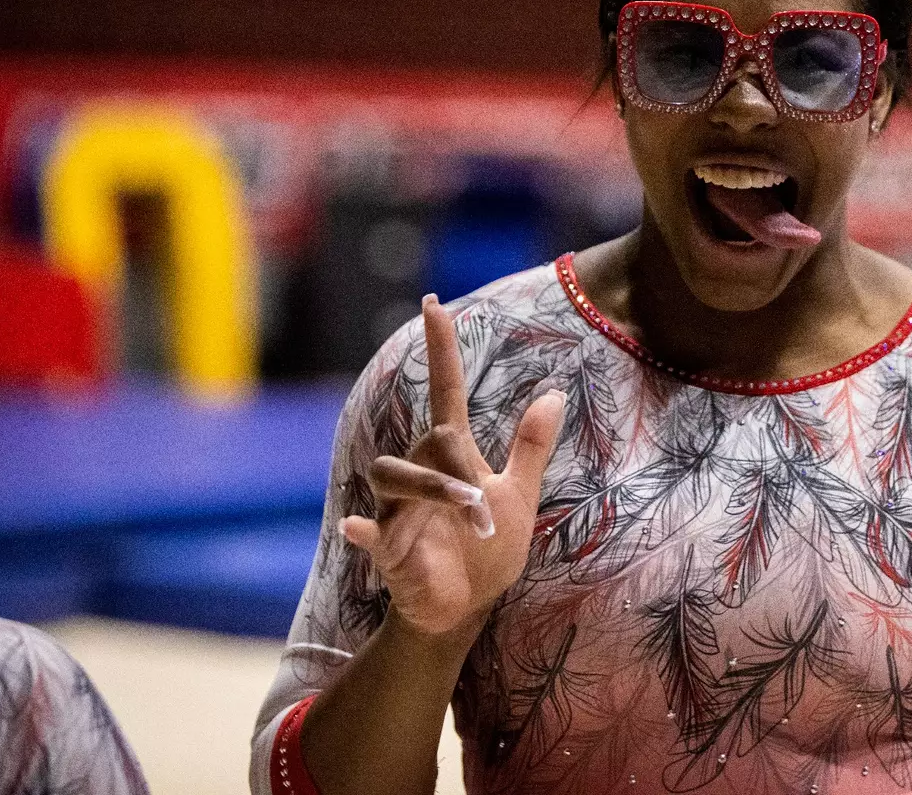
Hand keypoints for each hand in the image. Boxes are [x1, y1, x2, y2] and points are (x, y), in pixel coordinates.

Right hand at [341, 295, 564, 636]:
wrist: (467, 608)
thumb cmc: (489, 549)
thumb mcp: (519, 494)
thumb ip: (531, 446)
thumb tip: (554, 392)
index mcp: (451, 456)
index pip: (444, 389)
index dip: (441, 347)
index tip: (434, 303)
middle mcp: (420, 474)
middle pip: (429, 440)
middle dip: (460, 468)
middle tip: (488, 509)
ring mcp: (398, 510)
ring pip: (393, 473)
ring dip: (434, 489)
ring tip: (472, 513)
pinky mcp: (387, 549)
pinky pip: (368, 531)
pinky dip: (363, 529)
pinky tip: (357, 528)